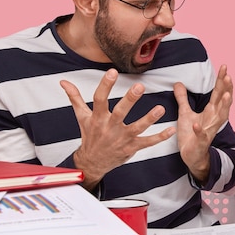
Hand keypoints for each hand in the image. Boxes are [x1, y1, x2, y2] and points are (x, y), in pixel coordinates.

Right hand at [60, 68, 175, 189]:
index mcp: (98, 118)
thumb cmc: (89, 135)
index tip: (112, 72)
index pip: (100, 99)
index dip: (105, 86)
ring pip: (137, 128)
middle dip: (130, 100)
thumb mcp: (81, 116)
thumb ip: (74, 97)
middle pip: (121, 112)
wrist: (92, 163)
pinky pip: (148, 142)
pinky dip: (160, 137)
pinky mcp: (132, 148)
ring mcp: (122, 139)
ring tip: (160, 109)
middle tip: (140, 86)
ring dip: (149, 119)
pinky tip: (171, 129)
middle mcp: (110, 128)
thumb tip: (63, 81)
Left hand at [174, 64, 232, 184]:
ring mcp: (208, 130)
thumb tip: (178, 83)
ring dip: (223, 107)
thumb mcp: (185, 112)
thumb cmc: (190, 133)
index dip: (221, 81)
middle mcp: (213, 119)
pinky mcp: (200, 142)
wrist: (191, 155)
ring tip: (225, 96)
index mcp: (211, 111)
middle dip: (226, 89)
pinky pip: (201, 136)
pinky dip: (200, 130)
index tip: (225, 67)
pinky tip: (197, 124)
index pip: (218, 93)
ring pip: (219, 118)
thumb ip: (183, 98)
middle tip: (228, 76)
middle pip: (222, 102)